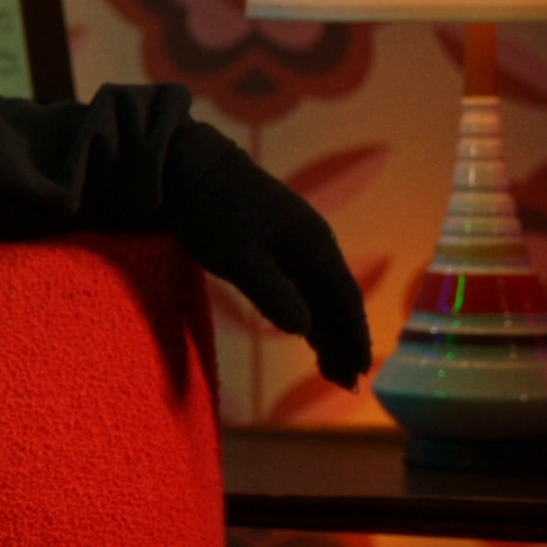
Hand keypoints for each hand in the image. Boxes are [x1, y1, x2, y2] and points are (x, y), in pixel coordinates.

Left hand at [161, 143, 371, 388]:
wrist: (188, 166)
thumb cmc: (212, 213)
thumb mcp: (239, 259)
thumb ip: (274, 294)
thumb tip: (306, 331)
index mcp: (314, 246)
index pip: (344, 301)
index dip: (353, 338)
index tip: (358, 374)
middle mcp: (315, 240)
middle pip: (339, 298)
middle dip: (344, 340)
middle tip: (346, 381)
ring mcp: (298, 236)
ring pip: (322, 290)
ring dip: (328, 327)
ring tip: (329, 365)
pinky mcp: (277, 235)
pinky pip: (305, 279)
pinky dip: (310, 307)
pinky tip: (305, 327)